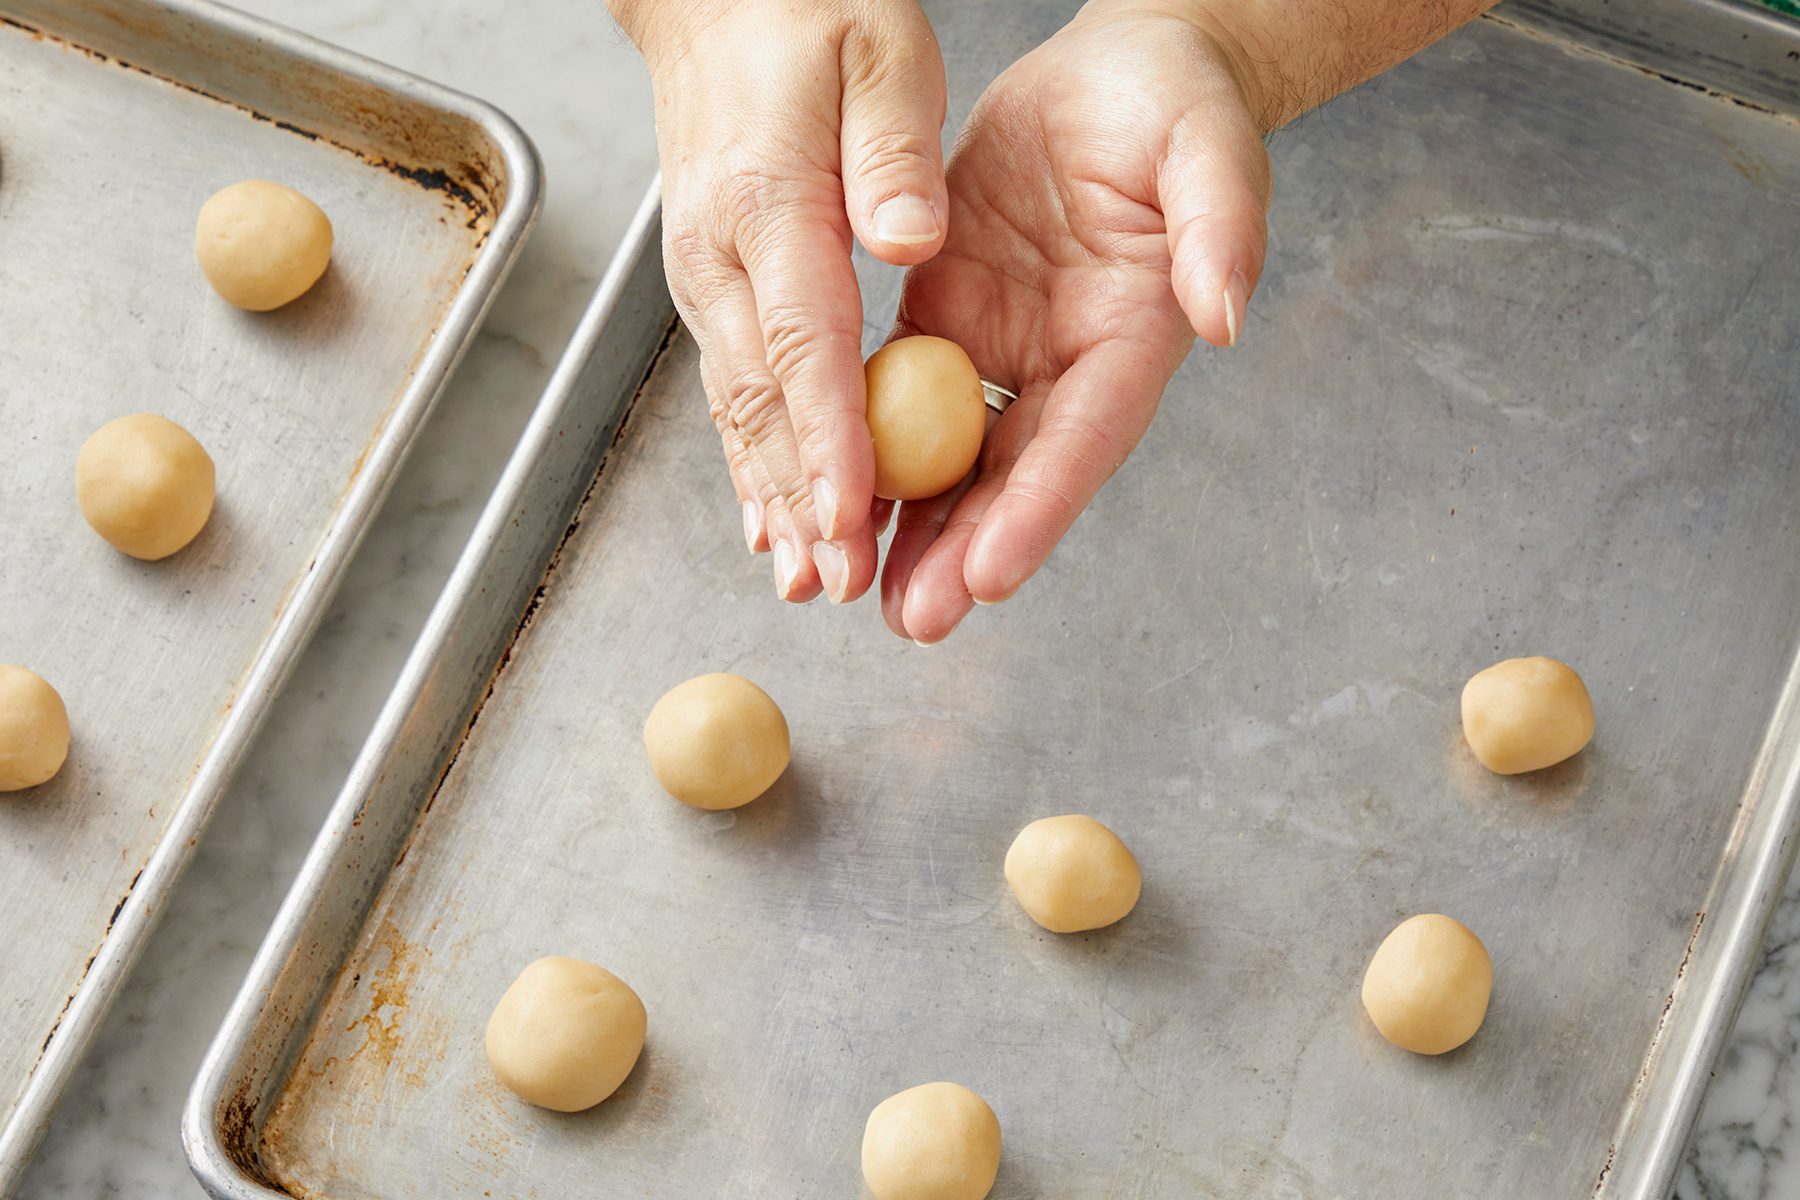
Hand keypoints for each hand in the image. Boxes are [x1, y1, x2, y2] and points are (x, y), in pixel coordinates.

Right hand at [610, 0, 946, 602]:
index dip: (830, 438)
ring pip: (738, 410)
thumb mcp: (878, 50)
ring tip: (805, 580)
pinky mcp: (713, 284)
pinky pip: (732, 389)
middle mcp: (720, 255)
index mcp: (767, 201)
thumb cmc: (804, 12)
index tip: (854, 514)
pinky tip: (770, 517)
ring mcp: (706, 276)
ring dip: (772, 500)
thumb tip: (911, 241)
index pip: (803, 342)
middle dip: (802, 501)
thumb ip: (893, 151)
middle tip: (839, 583)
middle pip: (762, 402)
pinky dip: (753, 460)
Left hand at [878, 2, 1272, 641]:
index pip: (1083, 438)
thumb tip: (1223, 316)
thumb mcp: (1210, 152)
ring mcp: (1005, 346)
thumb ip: (1220, 229)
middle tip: (916, 617)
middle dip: (963, 551)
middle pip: (1012, 474)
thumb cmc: (1178, 110)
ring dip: (911, 524)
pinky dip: (867, 444)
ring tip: (863, 588)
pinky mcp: (950, 314)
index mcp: (1132, 337)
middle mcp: (1067, 362)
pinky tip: (832, 495)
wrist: (1122, 77)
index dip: (1038, 508)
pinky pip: (899, 389)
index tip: (990, 571)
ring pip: (951, 452)